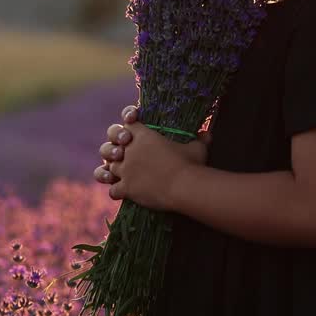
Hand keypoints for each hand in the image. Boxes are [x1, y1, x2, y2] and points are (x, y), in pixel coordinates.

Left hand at [93, 105, 212, 210]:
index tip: (132, 125)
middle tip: (121, 154)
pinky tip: (122, 193)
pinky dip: (116, 191)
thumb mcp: (197, 147)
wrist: (184, 186)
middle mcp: (130, 150)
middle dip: (112, 149)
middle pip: (108, 145)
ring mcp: (126, 170)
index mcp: (143, 135)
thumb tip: (207, 134)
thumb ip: (200, 139)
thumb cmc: (191, 163)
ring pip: (108, 168)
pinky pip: (112, 190)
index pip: (126, 123)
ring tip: (118, 175)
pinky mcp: (127, 188)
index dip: (127, 122)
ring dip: (112, 171)